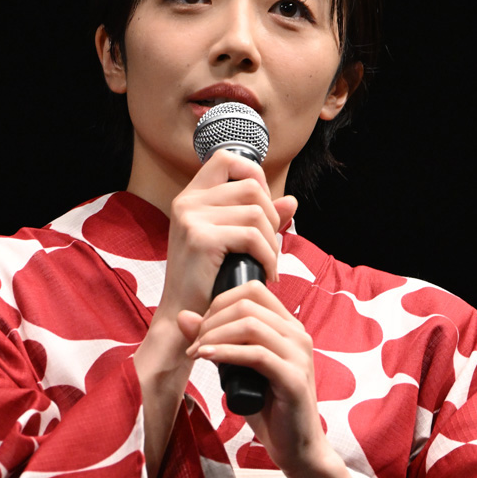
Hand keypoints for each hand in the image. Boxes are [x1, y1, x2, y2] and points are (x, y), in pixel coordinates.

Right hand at [156, 151, 296, 330]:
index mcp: (190, 197)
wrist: (184, 318)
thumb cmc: (207, 281)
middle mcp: (187, 201)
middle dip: (272, 215)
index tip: (263, 206)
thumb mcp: (232, 243)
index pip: (226, 158)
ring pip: (257, 212)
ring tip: (268, 262)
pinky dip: (269, 256)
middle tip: (270, 246)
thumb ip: (259, 218)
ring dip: (273, 240)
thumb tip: (292, 201)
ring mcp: (191, 218)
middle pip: (251, 185)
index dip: (253, 174)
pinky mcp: (201, 239)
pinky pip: (253, 236)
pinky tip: (267, 273)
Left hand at [178, 280, 332, 477]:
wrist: (296, 447)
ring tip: (196, 352)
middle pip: (248, 303)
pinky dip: (226, 352)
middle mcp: (298, 335)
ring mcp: (299, 355)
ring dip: (214, 335)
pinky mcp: (294, 379)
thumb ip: (217, 342)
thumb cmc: (268, 408)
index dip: (220, 301)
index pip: (253, 290)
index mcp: (288, 327)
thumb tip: (184, 316)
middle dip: (212, 319)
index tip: (201, 326)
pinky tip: (207, 357)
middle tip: (193, 342)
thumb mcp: (237, 369)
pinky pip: (256, 354)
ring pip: (250, 325)